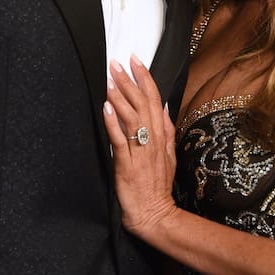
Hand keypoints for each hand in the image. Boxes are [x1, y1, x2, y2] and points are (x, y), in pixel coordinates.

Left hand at [102, 56, 178, 238]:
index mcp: (161, 135)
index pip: (154, 99)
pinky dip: (113, 123)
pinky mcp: (127, 165)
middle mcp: (152, 140)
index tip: (135, 60)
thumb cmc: (158, 185)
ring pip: (131, 118)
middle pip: (142, 104)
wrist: (154, 214)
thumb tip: (165, 106)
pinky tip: (105, 108)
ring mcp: (140, 152)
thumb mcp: (169, 154)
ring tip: (110, 78)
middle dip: (129, 81)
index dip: (145, 78)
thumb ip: (167, 130)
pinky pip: (120, 140)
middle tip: (117, 63)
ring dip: (120, 97)